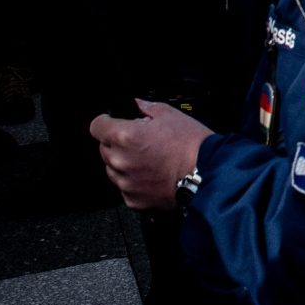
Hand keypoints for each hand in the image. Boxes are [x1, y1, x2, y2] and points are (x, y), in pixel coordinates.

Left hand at [89, 99, 211, 211]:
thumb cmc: (192, 145)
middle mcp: (120, 160)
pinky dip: (135, 182)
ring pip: (113, 169)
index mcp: (124, 136)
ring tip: (150, 161)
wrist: (208, 174)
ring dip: (125, 163)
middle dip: (118, 143)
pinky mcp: (133, 200)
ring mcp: (125, 183)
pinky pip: (125, 188)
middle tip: (142, 143)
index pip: (96, 126)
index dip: (106, 122)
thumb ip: (145, 107)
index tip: (112, 123)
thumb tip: (135, 105)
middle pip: (104, 148)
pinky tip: (152, 175)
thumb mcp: (170, 114)